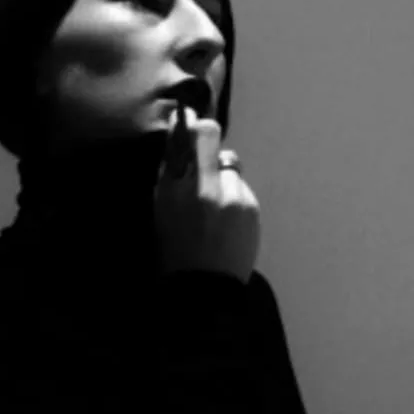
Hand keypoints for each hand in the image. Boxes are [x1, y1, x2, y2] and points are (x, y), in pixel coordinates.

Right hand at [153, 100, 260, 284]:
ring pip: (230, 165)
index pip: (195, 131)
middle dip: (205, 146)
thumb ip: (171, 169)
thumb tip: (180, 130)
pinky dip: (233, 197)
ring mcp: (235, 195)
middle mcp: (209, 186)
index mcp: (178, 186)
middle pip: (213, 137)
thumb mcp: (161, 208)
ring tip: (214, 206)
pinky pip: (241, 187)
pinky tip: (226, 220)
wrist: (204, 288)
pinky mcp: (252, 207)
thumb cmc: (173, 249)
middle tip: (200, 169)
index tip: (188, 128)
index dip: (192, 125)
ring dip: (221, 177)